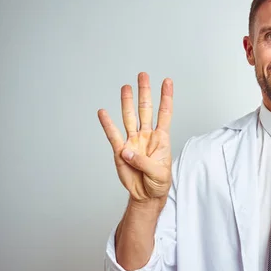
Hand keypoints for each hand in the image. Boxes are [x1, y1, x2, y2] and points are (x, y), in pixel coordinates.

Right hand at [98, 72, 172, 203]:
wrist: (146, 195)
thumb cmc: (158, 183)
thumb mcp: (159, 174)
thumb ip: (144, 162)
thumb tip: (126, 151)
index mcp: (161, 139)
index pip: (164, 114)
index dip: (166, 98)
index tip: (167, 81)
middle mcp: (146, 136)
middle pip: (145, 109)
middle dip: (145, 92)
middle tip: (143, 75)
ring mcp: (133, 142)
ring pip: (129, 117)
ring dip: (127, 102)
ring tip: (126, 87)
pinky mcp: (120, 151)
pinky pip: (113, 135)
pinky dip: (107, 124)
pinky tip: (103, 112)